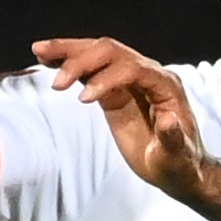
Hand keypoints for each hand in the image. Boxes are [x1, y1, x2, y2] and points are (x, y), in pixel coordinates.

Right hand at [34, 37, 209, 197]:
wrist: (179, 169)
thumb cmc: (180, 165)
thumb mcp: (177, 158)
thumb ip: (173, 140)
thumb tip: (169, 121)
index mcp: (166, 86)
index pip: (132, 68)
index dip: (106, 79)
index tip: (83, 99)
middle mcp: (149, 74)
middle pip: (112, 52)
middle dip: (82, 61)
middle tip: (57, 83)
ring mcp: (131, 79)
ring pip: (98, 53)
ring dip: (70, 52)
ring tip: (41, 51)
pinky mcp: (115, 89)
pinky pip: (91, 69)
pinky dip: (69, 62)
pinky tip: (48, 59)